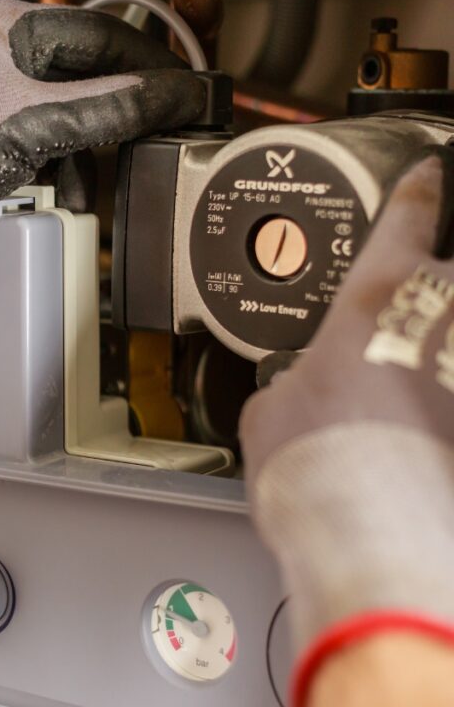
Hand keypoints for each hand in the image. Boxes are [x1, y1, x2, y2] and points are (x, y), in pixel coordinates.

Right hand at [240, 148, 453, 706]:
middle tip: (397, 333)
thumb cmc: (319, 463)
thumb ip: (294, 380)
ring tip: (399, 394)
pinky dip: (437, 403)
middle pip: (448, 280)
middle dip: (427, 297)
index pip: (411, 216)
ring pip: (451, 341)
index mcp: (382, 295)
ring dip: (432, 355)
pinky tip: (418, 433)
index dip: (421, 188)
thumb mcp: (270, 408)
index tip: (432, 173)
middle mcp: (447, 318)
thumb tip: (303, 391)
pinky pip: (452, 394)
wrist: (373, 533)